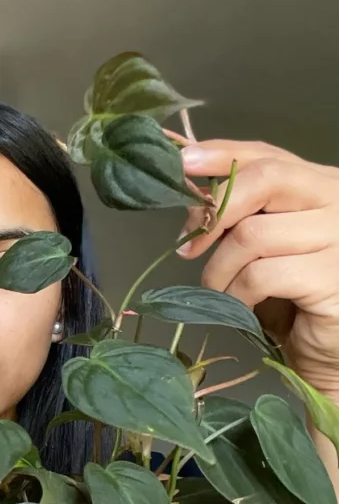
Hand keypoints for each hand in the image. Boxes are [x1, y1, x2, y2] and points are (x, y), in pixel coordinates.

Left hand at [177, 139, 338, 395]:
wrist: (328, 350)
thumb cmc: (293, 299)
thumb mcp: (260, 249)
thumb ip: (236, 218)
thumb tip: (191, 199)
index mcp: (318, 184)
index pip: (266, 153)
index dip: (220, 156)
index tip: (182, 161)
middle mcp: (335, 200)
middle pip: (265, 178)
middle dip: (215, 210)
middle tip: (188, 247)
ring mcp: (338, 236)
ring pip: (252, 234)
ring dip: (219, 269)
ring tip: (219, 291)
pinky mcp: (331, 276)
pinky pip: (260, 275)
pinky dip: (237, 294)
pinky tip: (242, 307)